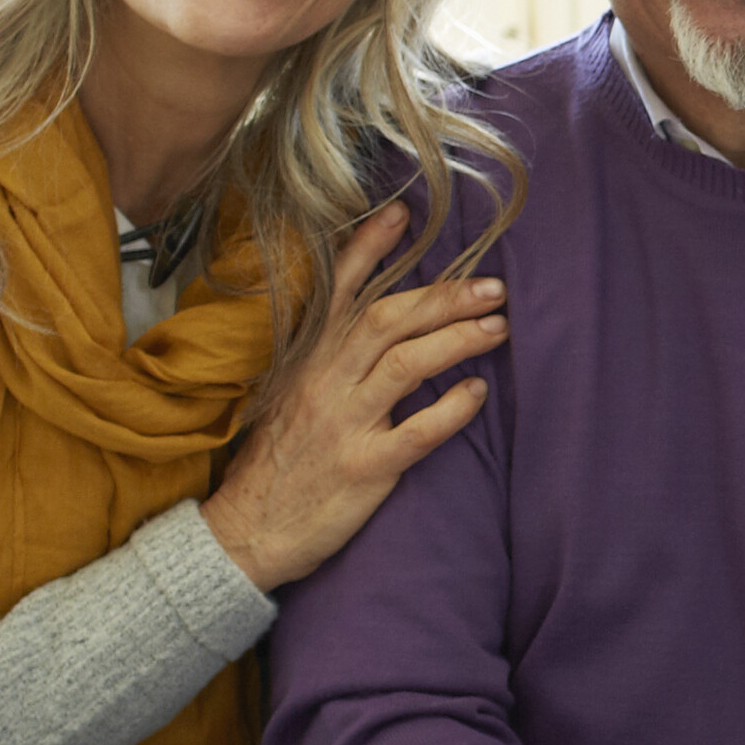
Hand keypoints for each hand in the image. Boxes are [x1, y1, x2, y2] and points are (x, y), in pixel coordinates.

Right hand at [201, 204, 509, 589]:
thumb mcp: (292, 394)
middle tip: (493, 284)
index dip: (369, 249)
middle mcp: (326, 382)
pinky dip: (452, 410)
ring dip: (458, 340)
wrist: (245, 531)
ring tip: (499, 327)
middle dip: (444, 295)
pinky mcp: (364, 468)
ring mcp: (344, 424)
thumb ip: (329, 355)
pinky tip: (479, 393)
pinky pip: (416, 432)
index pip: (340, 292)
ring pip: (407, 365)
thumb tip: (373, 318)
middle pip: (388, 319)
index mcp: (308, 360)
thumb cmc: (280, 461)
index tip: (404, 213)